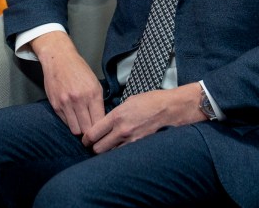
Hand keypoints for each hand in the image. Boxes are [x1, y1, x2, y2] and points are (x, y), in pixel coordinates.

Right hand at [31, 31, 105, 135]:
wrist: (58, 59)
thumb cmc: (78, 70)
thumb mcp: (94, 83)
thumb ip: (98, 102)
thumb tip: (101, 121)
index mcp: (92, 94)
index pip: (100, 122)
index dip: (101, 129)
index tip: (101, 132)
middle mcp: (79, 100)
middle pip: (87, 129)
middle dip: (90, 133)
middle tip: (92, 132)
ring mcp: (66, 103)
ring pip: (75, 130)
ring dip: (79, 129)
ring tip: (82, 125)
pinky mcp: (55, 105)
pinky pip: (65, 122)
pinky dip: (70, 122)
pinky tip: (72, 116)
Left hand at [81, 82, 206, 152]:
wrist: (172, 109)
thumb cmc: (151, 102)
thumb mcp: (128, 101)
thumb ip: (115, 113)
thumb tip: (106, 122)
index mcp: (117, 116)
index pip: (92, 134)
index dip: (86, 139)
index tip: (86, 140)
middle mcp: (122, 131)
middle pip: (98, 149)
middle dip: (94, 148)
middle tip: (95, 146)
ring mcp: (132, 142)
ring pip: (110, 156)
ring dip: (108, 153)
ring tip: (109, 149)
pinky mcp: (141, 148)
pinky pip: (124, 156)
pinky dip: (120, 156)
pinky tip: (121, 151)